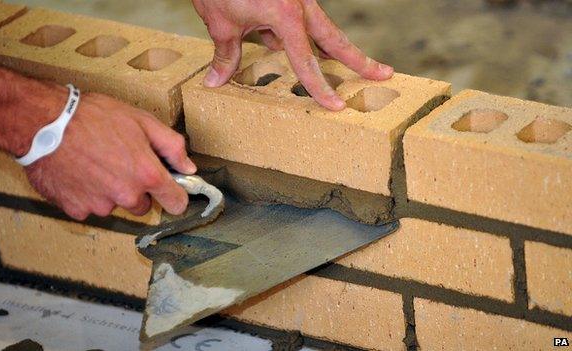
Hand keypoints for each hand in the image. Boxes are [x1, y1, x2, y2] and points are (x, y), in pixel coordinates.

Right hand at [25, 92, 195, 219]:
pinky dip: (85, 194)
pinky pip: (88, 207)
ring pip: (114, 205)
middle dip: (136, 189)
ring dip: (109, 191)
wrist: (44, 123)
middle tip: (119, 163)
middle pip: (142, 205)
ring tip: (94, 163)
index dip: (174, 195)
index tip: (169, 189)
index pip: (176, 203)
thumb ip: (171, 146)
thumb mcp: (142, 121)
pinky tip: (77, 172)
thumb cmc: (93, 117)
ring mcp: (100, 206)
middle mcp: (127, 196)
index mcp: (147, 175)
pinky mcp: (76, 210)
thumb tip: (188, 167)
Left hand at [192, 0, 393, 110]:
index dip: (319, 87)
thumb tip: (215, 81)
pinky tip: (285, 45)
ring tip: (356, 67)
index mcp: (286, 15)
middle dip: (359, 59)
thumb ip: (226, 54)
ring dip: (331, 50)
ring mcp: (296, 0)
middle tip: (384, 74)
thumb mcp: (220, 22)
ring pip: (319, 30)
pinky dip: (296, 37)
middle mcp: (298, 6)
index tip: (336, 105)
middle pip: (335, 39)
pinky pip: (297, 22)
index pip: (306, 61)